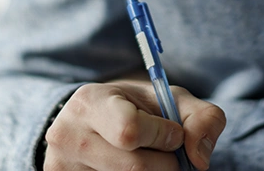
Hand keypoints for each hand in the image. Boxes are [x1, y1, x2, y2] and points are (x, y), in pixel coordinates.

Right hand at [43, 79, 226, 170]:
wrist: (91, 123)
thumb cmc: (135, 109)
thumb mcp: (168, 100)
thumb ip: (200, 117)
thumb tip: (200, 158)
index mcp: (89, 102)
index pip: (130, 130)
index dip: (163, 137)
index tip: (172, 133)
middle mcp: (67, 135)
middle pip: (135, 168)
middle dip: (165, 163)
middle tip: (165, 153)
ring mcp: (62, 166)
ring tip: (147, 159)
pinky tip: (129, 170)